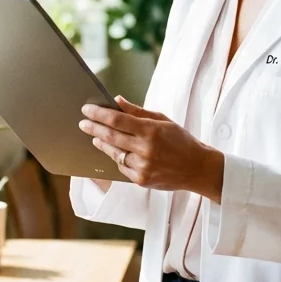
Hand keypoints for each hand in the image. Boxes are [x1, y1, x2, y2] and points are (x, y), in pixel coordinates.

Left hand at [79, 97, 224, 201]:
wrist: (197, 168)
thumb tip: (117, 101)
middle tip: (82, 123)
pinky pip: (122, 167)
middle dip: (93, 128)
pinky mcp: (141, 180)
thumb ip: (137, 111)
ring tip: (94, 137)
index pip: (117, 120)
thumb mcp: (163, 120)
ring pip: (114, 153)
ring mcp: (142, 167)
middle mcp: (145, 149)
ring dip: (102, 143)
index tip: (87, 109)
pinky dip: (117, 158)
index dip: (99, 114)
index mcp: (151, 131)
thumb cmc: (181, 140)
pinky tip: (114, 151)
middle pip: (111, 136)